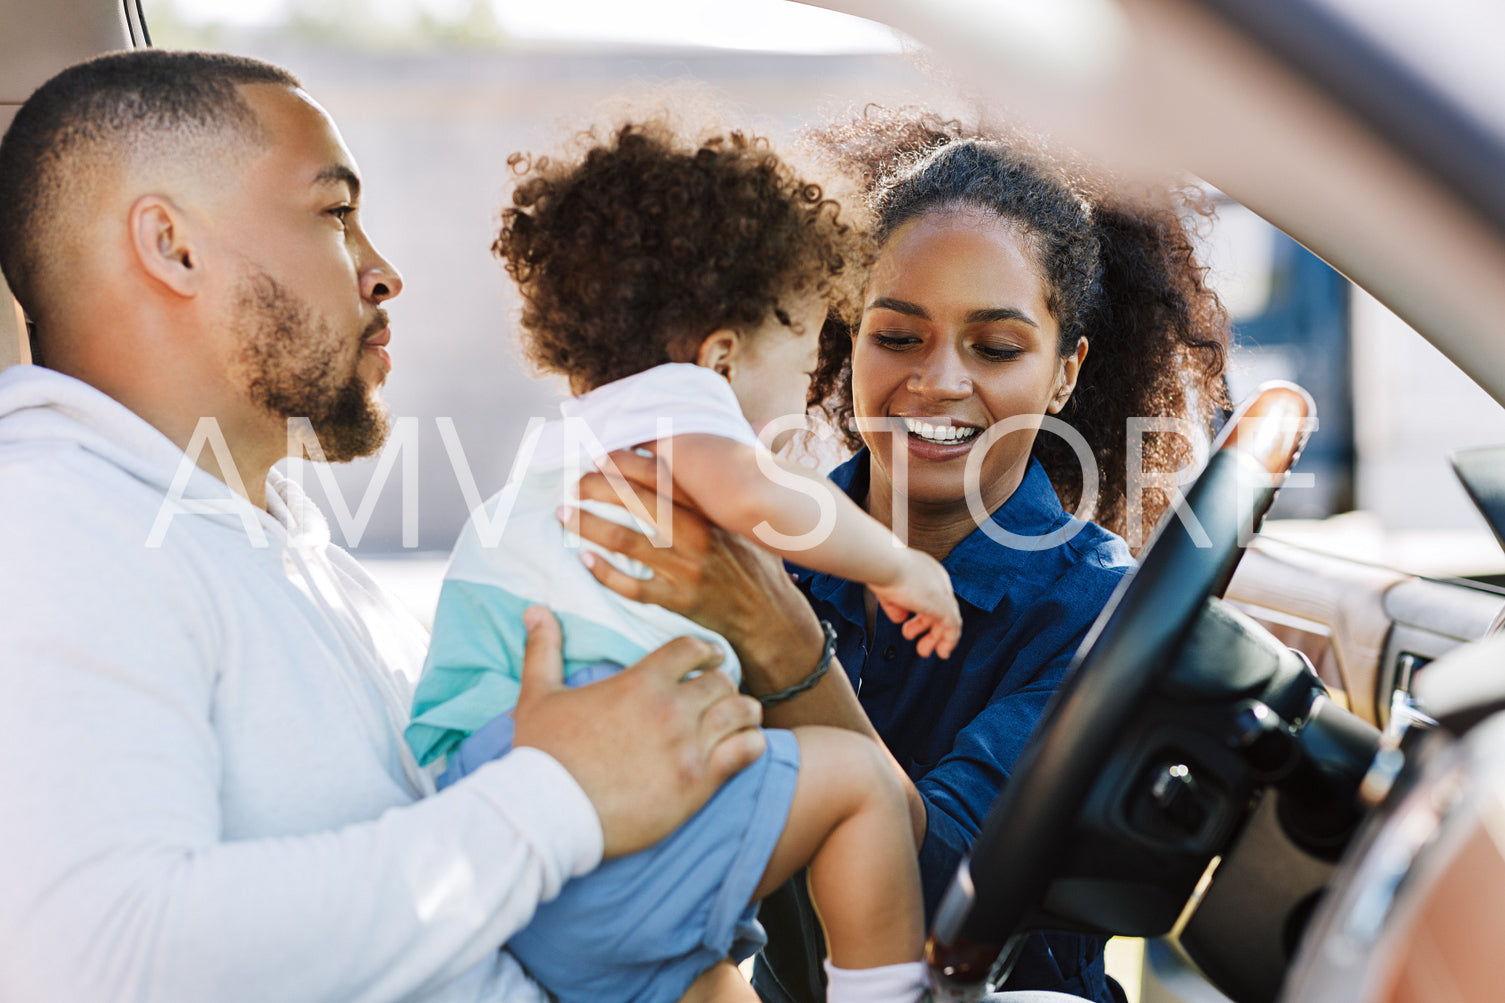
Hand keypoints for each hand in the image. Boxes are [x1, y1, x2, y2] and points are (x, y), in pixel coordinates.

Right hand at [510, 606, 764, 857]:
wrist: (550, 815)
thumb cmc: (543, 756)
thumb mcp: (537, 696)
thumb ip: (544, 651)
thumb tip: (536, 612)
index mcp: (640, 682)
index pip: (691, 648)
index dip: (705, 651)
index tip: (710, 659)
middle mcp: (671, 708)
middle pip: (722, 681)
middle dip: (723, 685)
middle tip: (720, 696)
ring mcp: (688, 745)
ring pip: (741, 712)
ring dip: (743, 713)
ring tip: (741, 719)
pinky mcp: (698, 782)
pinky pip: (747, 751)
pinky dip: (752, 744)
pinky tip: (745, 747)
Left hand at [564, 448, 827, 693]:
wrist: (770, 615)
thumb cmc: (758, 561)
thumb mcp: (754, 515)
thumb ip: (746, 476)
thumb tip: (757, 425)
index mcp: (713, 510)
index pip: (664, 477)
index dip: (628, 463)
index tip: (600, 454)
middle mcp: (699, 536)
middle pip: (638, 504)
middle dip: (599, 489)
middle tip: (574, 484)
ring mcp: (688, 569)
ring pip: (628, 542)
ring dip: (589, 526)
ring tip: (564, 515)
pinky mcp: (679, 600)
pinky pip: (633, 587)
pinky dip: (606, 573)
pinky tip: (586, 560)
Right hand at [869, 549, 961, 659]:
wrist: (884, 561)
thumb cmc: (880, 569)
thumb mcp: (887, 590)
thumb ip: (895, 605)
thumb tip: (900, 618)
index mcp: (925, 571)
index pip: (930, 595)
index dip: (921, 612)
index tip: (906, 625)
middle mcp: (937, 579)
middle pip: (940, 607)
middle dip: (927, 627)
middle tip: (914, 640)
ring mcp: (942, 592)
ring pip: (948, 619)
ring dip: (937, 638)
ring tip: (925, 651)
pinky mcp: (944, 605)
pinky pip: (953, 627)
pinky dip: (949, 641)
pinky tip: (943, 652)